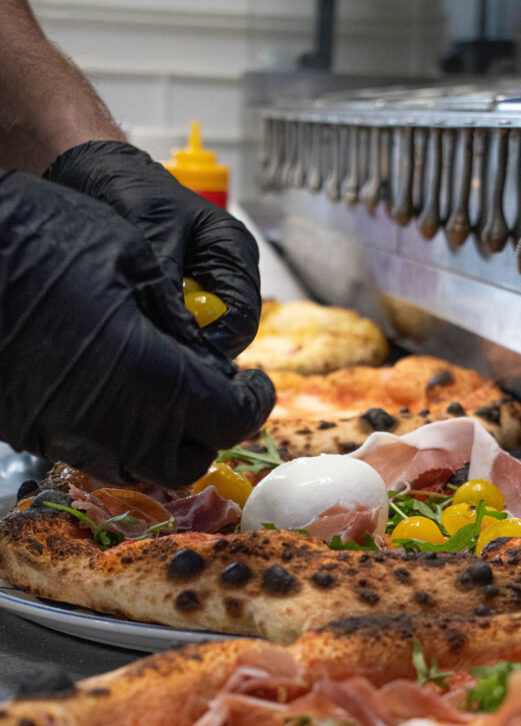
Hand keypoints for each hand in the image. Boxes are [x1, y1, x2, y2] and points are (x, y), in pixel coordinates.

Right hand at [0, 170, 274, 487]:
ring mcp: (67, 434)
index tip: (259, 383)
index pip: (228, 417)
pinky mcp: (36, 432)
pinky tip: (127, 396)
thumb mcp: (129, 257)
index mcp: (148, 375)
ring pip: (143, 467)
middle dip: (216, 427)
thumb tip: (204, 354)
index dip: (254, 402)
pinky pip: (98, 454)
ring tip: (177, 395)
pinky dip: (129, 438)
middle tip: (221, 389)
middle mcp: (111, 422)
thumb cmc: (34, 235)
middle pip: (190, 458)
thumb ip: (178, 320)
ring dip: (173, 439)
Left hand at [45, 141, 260, 359]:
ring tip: (144, 323)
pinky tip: (140, 315)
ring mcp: (205, 285)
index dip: (217, 340)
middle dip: (194, 340)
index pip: (244, 316)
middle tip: (156, 341)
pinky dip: (161, 327)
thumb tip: (180, 336)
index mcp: (234, 251)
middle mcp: (226, 272)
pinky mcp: (181, 294)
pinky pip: (179, 326)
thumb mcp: (152, 236)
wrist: (99, 173)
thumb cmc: (130, 189)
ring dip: (174, 334)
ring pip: (201, 333)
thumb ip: (168, 287)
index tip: (181, 351)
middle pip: (227, 332)